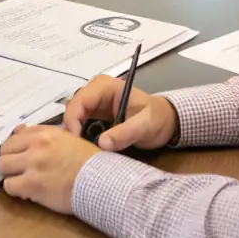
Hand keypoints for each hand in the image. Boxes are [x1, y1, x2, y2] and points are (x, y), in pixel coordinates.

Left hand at [0, 126, 98, 213]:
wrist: (100, 182)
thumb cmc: (87, 161)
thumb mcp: (67, 138)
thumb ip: (44, 135)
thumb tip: (18, 131)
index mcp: (45, 133)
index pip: (16, 135)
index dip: (16, 147)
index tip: (21, 156)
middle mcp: (36, 145)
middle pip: (5, 151)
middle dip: (10, 160)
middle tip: (20, 169)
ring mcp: (33, 165)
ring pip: (3, 167)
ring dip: (11, 175)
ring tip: (23, 180)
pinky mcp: (32, 185)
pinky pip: (9, 186)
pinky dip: (15, 190)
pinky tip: (27, 191)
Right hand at [62, 74, 179, 151]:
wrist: (166, 122)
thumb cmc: (157, 118)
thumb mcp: (145, 125)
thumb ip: (125, 133)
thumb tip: (102, 143)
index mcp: (106, 86)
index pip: (80, 101)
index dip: (73, 120)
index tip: (76, 141)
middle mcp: (95, 92)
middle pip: (72, 109)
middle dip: (71, 129)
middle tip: (75, 150)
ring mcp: (94, 104)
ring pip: (73, 118)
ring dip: (74, 134)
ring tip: (79, 151)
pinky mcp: (94, 116)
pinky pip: (80, 125)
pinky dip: (80, 136)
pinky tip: (85, 148)